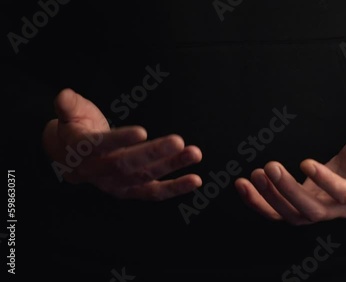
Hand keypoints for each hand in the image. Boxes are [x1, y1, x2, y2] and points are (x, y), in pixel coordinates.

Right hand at [43, 88, 202, 200]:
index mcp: (83, 150)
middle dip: (154, 153)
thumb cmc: (78, 129)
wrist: (73, 158)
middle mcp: (100, 171)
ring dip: (172, 167)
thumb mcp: (70, 113)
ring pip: (145, 178)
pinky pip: (154, 192)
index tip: (142, 131)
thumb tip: (64, 96)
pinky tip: (195, 181)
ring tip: (194, 153)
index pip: (101, 145)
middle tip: (177, 141)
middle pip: (127, 164)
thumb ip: (68, 105)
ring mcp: (117, 184)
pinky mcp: (132, 190)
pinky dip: (175, 188)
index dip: (120, 139)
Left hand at [235, 127, 345, 224]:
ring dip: (269, 198)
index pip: (343, 194)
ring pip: (291, 215)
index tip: (306, 162)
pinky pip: (277, 211)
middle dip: (288, 191)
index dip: (325, 182)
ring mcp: (317, 209)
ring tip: (253, 175)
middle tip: (270, 166)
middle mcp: (337, 208)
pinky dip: (258, 202)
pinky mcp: (300, 205)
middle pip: (311, 210)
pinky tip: (242, 185)